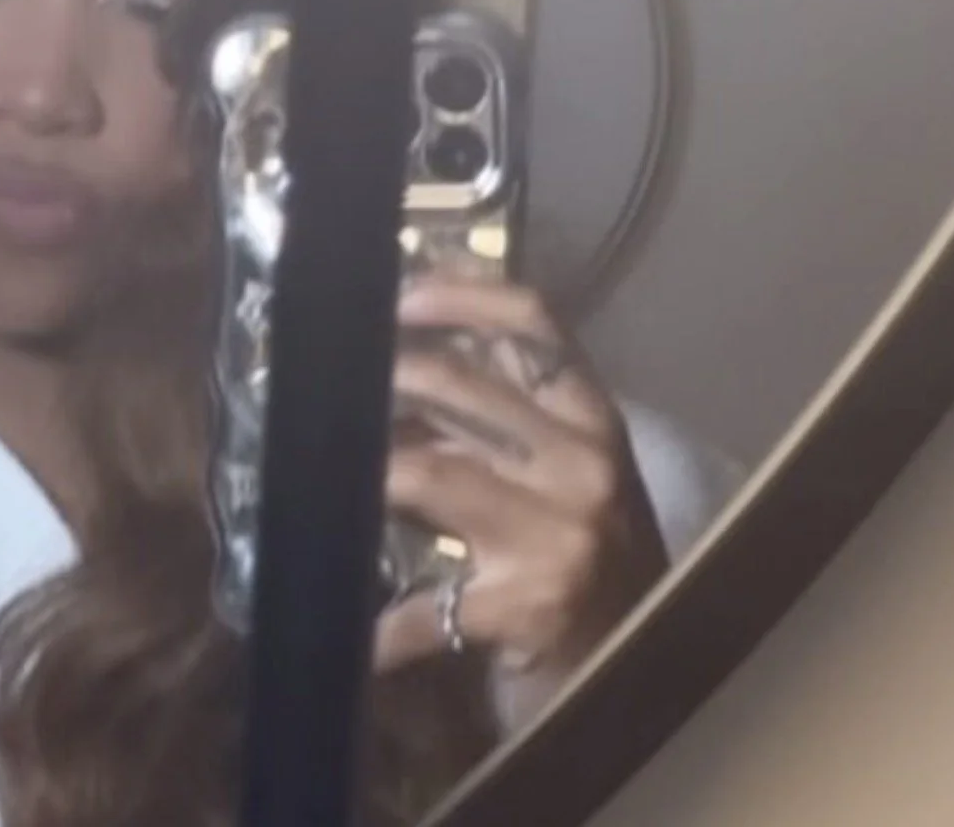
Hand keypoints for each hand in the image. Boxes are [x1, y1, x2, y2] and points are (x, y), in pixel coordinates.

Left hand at [373, 277, 667, 704]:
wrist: (632, 661)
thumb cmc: (584, 546)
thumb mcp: (566, 460)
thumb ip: (508, 398)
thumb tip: (411, 321)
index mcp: (594, 418)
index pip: (533, 325)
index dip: (459, 296)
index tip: (396, 293)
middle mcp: (584, 464)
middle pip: (463, 389)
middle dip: (387, 377)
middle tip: (331, 380)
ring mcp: (557, 535)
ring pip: (430, 472)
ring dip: (368, 469)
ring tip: (321, 465)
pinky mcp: (523, 606)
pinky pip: (428, 608)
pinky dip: (383, 625)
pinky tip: (354, 633)